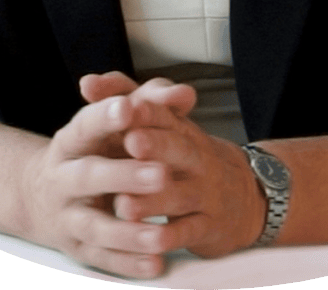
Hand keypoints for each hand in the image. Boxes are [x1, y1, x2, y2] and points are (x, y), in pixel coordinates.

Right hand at [19, 92, 180, 278]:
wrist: (46, 196)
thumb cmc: (94, 150)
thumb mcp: (113, 124)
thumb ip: (149, 103)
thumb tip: (184, 94)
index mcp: (71, 140)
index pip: (86, 125)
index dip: (105, 116)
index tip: (128, 108)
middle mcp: (63, 178)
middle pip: (89, 176)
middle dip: (124, 176)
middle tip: (161, 174)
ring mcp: (68, 216)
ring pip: (96, 226)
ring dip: (128, 233)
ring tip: (160, 234)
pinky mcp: (78, 249)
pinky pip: (104, 259)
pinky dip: (129, 263)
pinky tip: (156, 263)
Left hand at [79, 72, 267, 258]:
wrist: (240, 195)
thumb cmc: (183, 156)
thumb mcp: (163, 126)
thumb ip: (123, 100)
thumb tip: (87, 82)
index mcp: (180, 129)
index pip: (165, 112)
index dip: (147, 109)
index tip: (126, 107)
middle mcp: (195, 157)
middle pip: (179, 147)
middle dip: (156, 144)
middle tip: (131, 143)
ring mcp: (204, 192)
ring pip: (181, 194)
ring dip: (154, 200)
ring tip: (124, 205)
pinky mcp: (208, 226)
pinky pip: (190, 232)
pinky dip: (171, 238)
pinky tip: (151, 243)